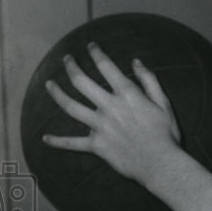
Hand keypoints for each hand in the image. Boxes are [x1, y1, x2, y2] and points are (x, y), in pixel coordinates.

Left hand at [42, 43, 181, 183]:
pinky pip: (73, 143)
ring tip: (49, 85)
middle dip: (72, 67)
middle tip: (67, 60)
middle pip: (81, 81)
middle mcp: (109, 107)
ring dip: (57, 94)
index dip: (96, 53)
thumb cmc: (165, 134)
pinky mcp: (97, 146)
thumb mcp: (163, 103)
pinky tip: (45, 139)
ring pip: (71, 106)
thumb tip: (136, 62)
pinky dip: (59, 142)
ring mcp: (100, 126)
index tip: (91, 46)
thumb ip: (149, 80)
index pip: (105, 66)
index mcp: (126, 94)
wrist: (161, 164)